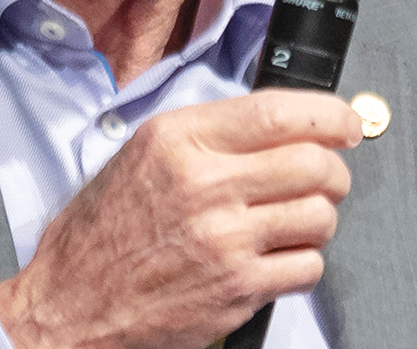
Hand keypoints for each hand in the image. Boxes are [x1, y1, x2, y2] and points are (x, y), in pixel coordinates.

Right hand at [0, 89, 362, 348]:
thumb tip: (278, 123)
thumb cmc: (103, 227)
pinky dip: (305, 258)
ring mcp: (225, 241)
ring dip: (322, 213)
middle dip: (335, 166)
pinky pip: (307, 267)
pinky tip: (279, 252)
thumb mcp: (143, 151)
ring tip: (299, 214)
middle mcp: (204, 185)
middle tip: (329, 170)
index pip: (274, 114)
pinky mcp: (238, 291)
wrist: (71, 302)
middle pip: (311, 163)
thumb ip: (208, 132)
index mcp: (178, 140)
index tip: (345, 119)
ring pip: (318, 216)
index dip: (326, 113)